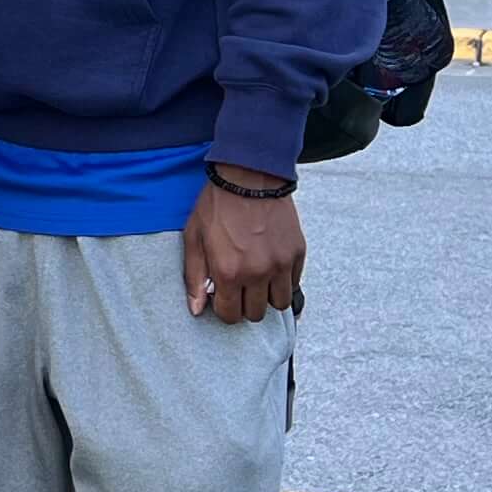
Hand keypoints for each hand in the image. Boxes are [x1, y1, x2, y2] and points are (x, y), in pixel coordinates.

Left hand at [183, 169, 305, 323]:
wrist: (249, 176)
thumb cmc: (218, 205)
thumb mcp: (194, 238)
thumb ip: (194, 278)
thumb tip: (197, 310)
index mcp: (228, 272)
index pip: (231, 315)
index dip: (224, 309)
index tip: (222, 296)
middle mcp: (257, 273)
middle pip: (256, 314)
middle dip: (244, 305)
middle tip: (238, 287)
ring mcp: (280, 264)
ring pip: (279, 304)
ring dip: (267, 297)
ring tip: (256, 280)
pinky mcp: (297, 253)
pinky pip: (293, 282)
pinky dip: (282, 281)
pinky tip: (269, 265)